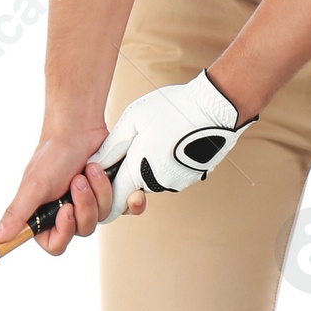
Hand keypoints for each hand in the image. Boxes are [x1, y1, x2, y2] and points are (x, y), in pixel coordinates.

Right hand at [0, 127, 145, 256]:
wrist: (79, 127)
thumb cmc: (53, 154)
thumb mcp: (33, 186)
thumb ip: (16, 215)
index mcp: (46, 216)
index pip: (56, 245)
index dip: (64, 231)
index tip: (66, 209)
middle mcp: (68, 213)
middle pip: (83, 230)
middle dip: (84, 203)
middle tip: (77, 179)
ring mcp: (90, 204)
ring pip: (103, 216)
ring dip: (99, 190)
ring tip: (90, 168)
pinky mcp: (110, 194)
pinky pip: (124, 209)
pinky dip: (125, 197)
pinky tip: (116, 180)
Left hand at [95, 69, 254, 218]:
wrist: (216, 108)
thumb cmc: (172, 108)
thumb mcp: (133, 118)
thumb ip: (112, 146)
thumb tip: (94, 164)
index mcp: (141, 171)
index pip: (114, 203)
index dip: (104, 193)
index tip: (101, 174)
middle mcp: (160, 184)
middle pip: (132, 188)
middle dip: (125, 173)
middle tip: (129, 144)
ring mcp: (178, 182)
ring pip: (151, 180)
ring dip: (145, 165)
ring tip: (153, 134)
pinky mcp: (192, 176)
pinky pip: (168, 175)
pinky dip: (164, 162)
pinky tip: (169, 138)